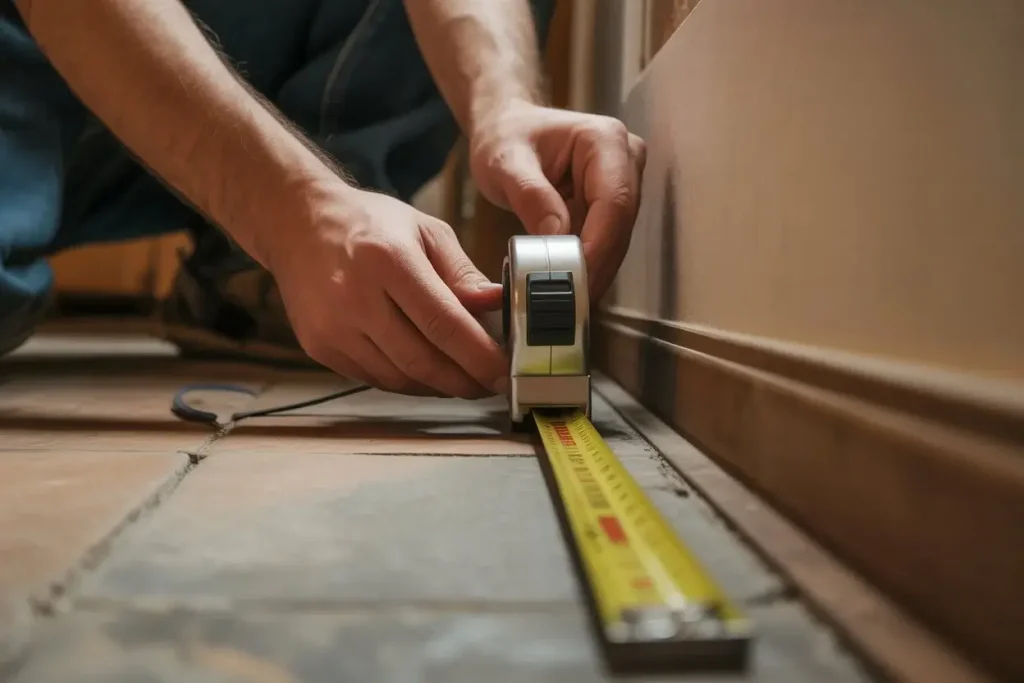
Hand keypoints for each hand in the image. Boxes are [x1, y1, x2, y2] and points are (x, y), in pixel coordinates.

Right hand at [268, 185, 506, 397]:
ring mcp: (332, 327)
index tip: (504, 372)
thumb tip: (497, 307)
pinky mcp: (319, 347)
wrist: (297, 223)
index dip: (479, 356)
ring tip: (462, 379)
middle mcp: (355, 296)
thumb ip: (462, 273)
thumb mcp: (425, 230)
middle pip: (421, 360)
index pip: (443, 323)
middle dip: (464, 381)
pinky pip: (374, 378)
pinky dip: (406, 382)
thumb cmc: (370, 224)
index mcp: (388, 259)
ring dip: (438, 386)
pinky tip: (426, 373)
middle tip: (490, 384)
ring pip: (399, 378)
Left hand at [469, 101, 646, 299]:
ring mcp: (622, 183)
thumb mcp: (505, 163)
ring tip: (568, 302)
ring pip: (617, 240)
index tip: (577, 278)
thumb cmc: (504, 137)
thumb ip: (531, 197)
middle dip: (597, 266)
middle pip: (621, 225)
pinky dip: (587, 266)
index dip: (599, 244)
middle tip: (571, 302)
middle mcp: (624, 160)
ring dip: (595, 272)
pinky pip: (605, 242)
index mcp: (604, 139)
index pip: (614, 201)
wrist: (506, 129)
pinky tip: (569, 288)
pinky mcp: (611, 206)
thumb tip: (557, 239)